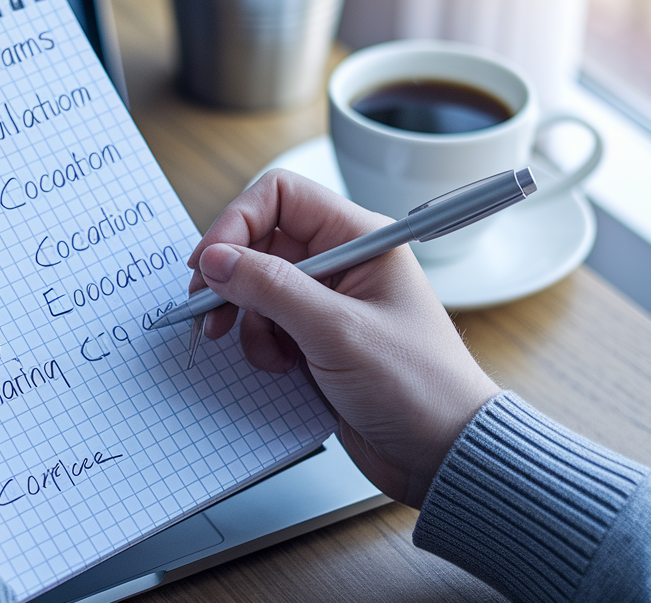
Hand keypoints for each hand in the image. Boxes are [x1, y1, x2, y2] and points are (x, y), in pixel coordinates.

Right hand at [187, 170, 499, 507]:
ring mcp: (328, 301)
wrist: (442, 454)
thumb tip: (215, 259)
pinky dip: (260, 343)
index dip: (237, 221)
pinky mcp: (317, 337)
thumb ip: (271, 288)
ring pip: (257, 286)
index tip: (210, 262)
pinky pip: (267, 323)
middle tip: (208, 309)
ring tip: (263, 350)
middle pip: (261, 241)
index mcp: (359, 238)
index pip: (281, 196)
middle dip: (232, 276)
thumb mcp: (336, 331)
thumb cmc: (418, 387)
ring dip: (246, 317)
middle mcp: (342, 260)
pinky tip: (281, 367)